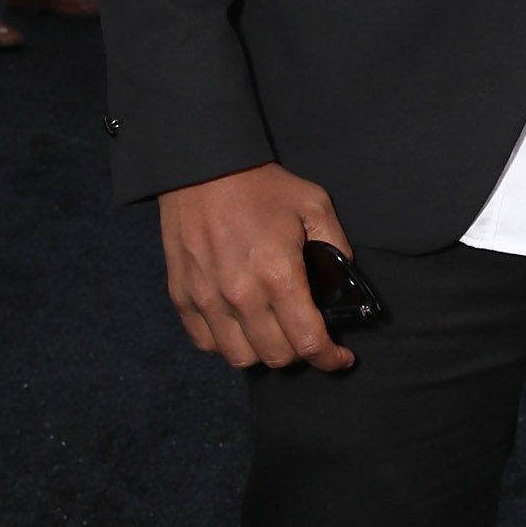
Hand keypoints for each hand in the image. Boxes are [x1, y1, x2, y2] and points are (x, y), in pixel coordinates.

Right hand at [158, 163, 356, 371]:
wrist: (201, 167)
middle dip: (299, 354)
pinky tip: (240, 327)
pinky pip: (205, 342)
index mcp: (278, 275)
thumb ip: (336, 246)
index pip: (308, 342)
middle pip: (275, 357)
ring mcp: (206, 298)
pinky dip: (226, 343)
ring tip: (273, 335)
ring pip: (239, 358)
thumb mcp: (314, 205)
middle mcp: (240, 295)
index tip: (341, 358)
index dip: (330, 359)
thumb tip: (343, 280)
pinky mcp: (182, 295)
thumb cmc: (260, 186)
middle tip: (306, 337)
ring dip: (262, 353)